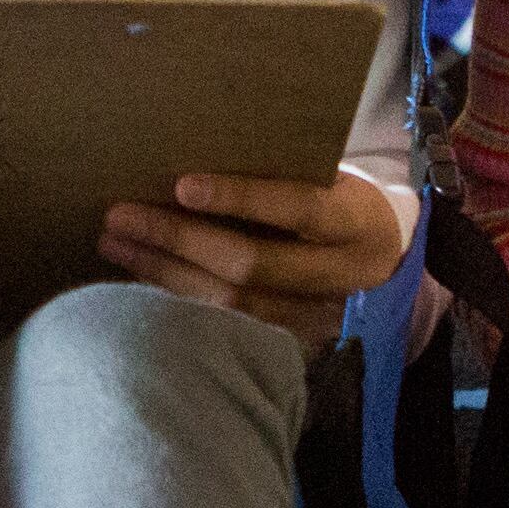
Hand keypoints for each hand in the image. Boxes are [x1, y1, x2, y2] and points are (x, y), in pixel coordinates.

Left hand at [100, 170, 406, 349]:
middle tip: (119, 215)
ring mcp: (320, 318)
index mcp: (358, 220)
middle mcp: (343, 274)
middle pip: (251, 265)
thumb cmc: (345, 202)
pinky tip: (142, 277)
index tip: (183, 185)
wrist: (393, 263)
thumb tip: (197, 163)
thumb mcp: (334, 180)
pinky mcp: (296, 344)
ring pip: (232, 304)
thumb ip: (285, 175)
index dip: (241, 198)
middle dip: (178, 240)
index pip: (299, 208)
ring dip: (164, 272)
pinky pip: (228, 327)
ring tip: (115, 243)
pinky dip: (180, 299)